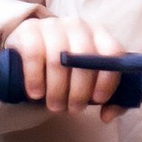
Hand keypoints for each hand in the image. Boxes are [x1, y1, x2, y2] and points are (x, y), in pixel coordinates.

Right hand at [2, 13, 130, 122]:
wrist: (30, 49)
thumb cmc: (66, 70)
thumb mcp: (88, 81)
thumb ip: (106, 100)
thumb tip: (106, 116)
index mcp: (98, 34)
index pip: (112, 52)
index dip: (107, 79)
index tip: (98, 100)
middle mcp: (77, 26)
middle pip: (84, 57)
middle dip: (80, 90)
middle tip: (74, 110)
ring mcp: (52, 25)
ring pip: (58, 60)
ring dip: (57, 90)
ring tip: (55, 106)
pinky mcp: (29, 30)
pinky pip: (34, 55)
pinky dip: (35, 79)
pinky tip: (36, 94)